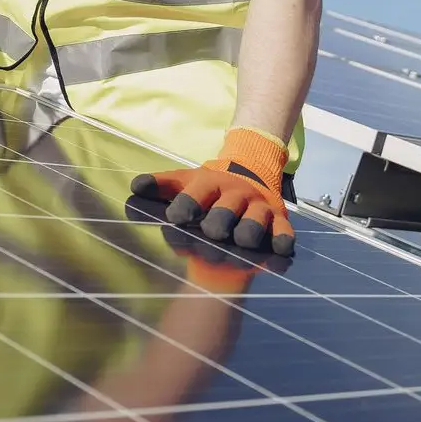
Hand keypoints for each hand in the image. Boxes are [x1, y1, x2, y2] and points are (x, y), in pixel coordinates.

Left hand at [130, 127, 295, 256]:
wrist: (251, 172)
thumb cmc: (210, 186)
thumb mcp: (185, 181)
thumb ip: (161, 186)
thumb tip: (135, 187)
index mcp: (210, 183)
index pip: (197, 193)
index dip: (186, 205)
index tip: (175, 218)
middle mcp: (236, 194)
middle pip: (227, 209)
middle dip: (218, 221)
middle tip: (212, 232)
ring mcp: (259, 207)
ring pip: (256, 221)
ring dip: (248, 232)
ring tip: (240, 242)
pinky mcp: (279, 220)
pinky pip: (284, 231)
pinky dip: (282, 240)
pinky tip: (277, 249)